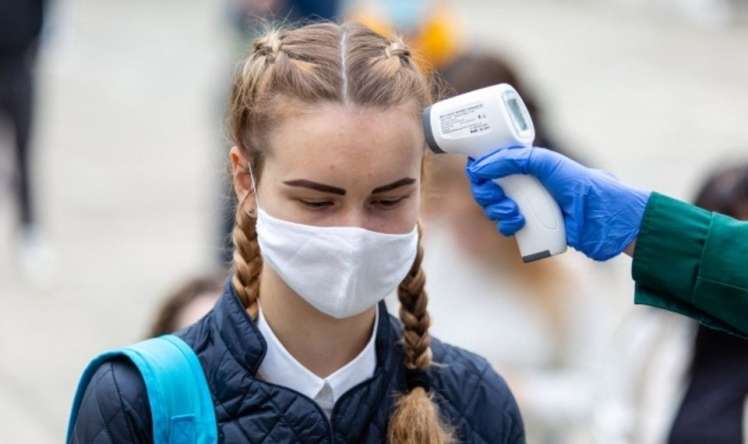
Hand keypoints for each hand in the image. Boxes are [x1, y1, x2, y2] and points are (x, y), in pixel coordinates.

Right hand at [466, 147, 650, 260]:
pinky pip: (506, 227)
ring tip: (515, 213)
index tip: (479, 174)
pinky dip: (507, 226)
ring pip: (494, 209)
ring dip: (497, 211)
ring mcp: (527, 207)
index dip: (481, 170)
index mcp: (528, 167)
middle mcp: (525, 186)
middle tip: (497, 197)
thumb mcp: (547, 162)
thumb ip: (515, 158)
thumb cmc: (580, 185)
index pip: (493, 166)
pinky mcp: (531, 229)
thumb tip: (481, 166)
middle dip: (487, 194)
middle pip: (489, 188)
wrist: (602, 219)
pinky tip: (519, 224)